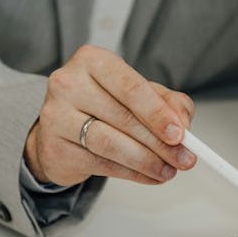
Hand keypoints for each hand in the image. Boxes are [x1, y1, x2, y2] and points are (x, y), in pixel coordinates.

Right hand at [25, 45, 195, 186]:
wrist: (61, 128)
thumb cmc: (102, 104)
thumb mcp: (139, 94)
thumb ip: (167, 103)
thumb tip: (183, 124)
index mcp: (92, 61)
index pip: (130, 87)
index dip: (158, 113)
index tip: (180, 134)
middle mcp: (68, 84)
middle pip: (123, 117)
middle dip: (159, 143)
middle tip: (183, 158)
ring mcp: (56, 116)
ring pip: (110, 144)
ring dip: (146, 161)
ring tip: (167, 170)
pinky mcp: (54, 148)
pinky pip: (100, 164)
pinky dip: (131, 174)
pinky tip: (148, 175)